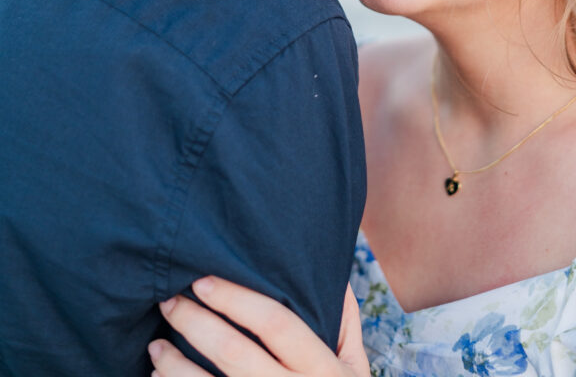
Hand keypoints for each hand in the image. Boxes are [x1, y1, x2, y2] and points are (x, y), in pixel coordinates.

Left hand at [148, 278, 369, 376]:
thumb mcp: (354, 366)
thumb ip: (344, 320)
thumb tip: (331, 272)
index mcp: (323, 370)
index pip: (277, 324)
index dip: (237, 300)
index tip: (203, 281)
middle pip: (235, 353)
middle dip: (195, 323)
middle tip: (169, 301)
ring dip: (175, 366)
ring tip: (156, 344)